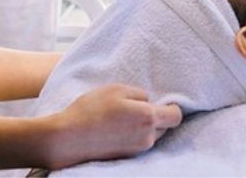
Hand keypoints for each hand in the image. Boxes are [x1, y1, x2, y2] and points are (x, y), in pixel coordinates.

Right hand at [43, 84, 181, 169]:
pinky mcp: (127, 156)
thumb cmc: (92, 109)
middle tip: (138, 107)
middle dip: (157, 116)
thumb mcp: (118, 89)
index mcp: (148, 117)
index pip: (176, 116)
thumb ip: (140, 94)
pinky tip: (119, 128)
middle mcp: (147, 137)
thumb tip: (149, 101)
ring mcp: (137, 149)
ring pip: (152, 135)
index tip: (162, 101)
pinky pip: (140, 143)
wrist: (68, 138)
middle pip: (165, 126)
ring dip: (145, 126)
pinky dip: (135, 135)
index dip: (171, 107)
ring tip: (125, 118)